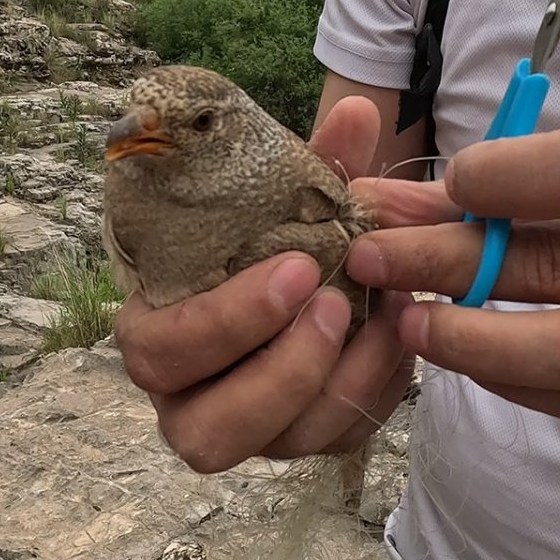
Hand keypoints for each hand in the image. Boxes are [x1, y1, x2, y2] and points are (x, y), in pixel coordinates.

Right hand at [113, 96, 414, 472]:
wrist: (303, 272)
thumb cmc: (269, 235)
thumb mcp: (286, 199)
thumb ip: (315, 162)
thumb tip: (360, 111)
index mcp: (159, 332)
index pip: (161, 351)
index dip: (227, 322)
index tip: (297, 268)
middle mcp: (191, 397)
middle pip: (208, 433)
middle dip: (283, 372)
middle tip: (337, 305)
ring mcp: (250, 429)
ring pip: (281, 447)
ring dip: (341, 385)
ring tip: (386, 316)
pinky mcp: (303, 439)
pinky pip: (338, 440)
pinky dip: (376, 390)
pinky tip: (399, 336)